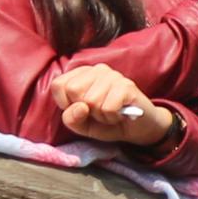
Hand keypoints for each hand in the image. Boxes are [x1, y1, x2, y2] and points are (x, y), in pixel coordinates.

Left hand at [51, 64, 174, 147]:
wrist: (138, 129)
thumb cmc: (106, 123)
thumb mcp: (81, 125)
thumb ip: (71, 118)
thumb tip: (80, 107)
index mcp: (82, 74)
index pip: (59, 84)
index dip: (65, 103)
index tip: (80, 109)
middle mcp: (98, 69)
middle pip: (74, 90)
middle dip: (84, 109)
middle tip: (98, 111)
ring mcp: (114, 76)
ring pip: (91, 101)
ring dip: (100, 116)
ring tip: (110, 113)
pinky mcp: (127, 86)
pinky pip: (107, 108)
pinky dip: (111, 118)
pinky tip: (119, 114)